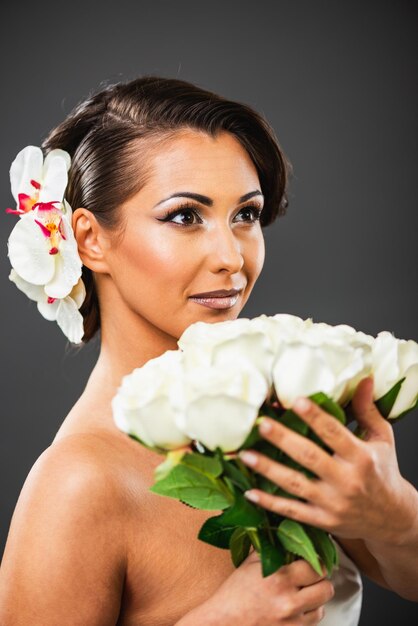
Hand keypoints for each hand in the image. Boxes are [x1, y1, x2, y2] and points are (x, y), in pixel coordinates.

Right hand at [195, 550, 333, 625]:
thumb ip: (271, 548)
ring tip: (301, 593)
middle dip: (319, 580)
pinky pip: (313, 622)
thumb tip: (286, 531)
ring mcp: (292, 621)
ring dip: (315, 599)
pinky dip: (307, 614)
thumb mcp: (251, 563)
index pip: (317, 566)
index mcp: (279, 576)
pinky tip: (295, 608)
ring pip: (322, 606)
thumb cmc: (234, 593)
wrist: (222, 623)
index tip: (312, 560)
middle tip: (310, 577)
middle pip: (326, 587)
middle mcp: (288, 600)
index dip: (317, 561)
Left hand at [240, 376, 414, 544]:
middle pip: (309, 457)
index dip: (315, 417)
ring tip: (245, 455)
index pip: (335, 433)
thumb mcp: (382, 439)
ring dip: (268, 469)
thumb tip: (364, 378)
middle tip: (261, 424)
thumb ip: (367, 410)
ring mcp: (332, 504)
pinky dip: (270, 503)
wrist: (393, 520)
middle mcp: (346, 481)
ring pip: (295, 484)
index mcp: (361, 458)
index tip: (295, 401)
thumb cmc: (383, 473)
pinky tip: (249, 492)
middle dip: (283, 440)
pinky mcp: (322, 521)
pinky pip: (292, 511)